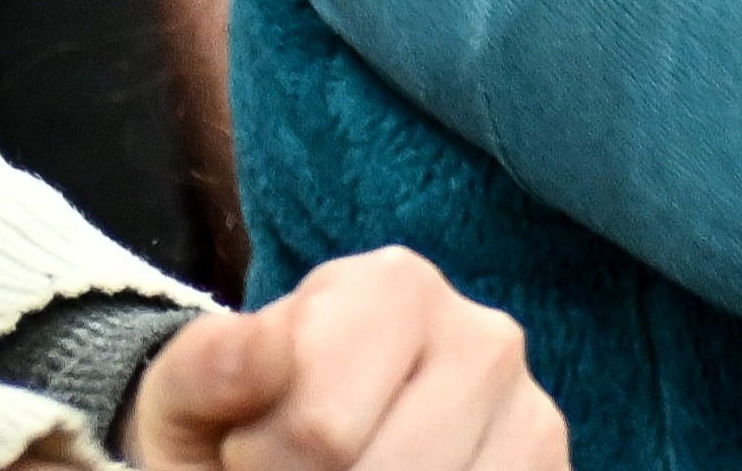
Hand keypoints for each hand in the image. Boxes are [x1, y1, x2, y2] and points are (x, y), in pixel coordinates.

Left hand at [126, 248, 566, 470]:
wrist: (280, 454)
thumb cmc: (237, 426)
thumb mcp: (190, 397)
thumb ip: (206, 369)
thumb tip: (263, 348)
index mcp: (396, 288)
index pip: (323, 429)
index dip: (264, 464)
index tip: (251, 449)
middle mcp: (485, 338)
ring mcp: (532, 411)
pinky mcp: (551, 465)